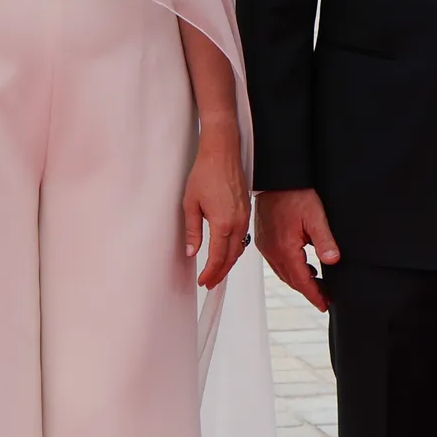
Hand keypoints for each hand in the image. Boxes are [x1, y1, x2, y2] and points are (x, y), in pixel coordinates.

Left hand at [179, 132, 246, 289]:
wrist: (222, 152)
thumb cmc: (206, 172)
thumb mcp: (190, 203)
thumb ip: (192, 231)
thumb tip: (191, 251)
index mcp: (223, 223)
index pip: (217, 258)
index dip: (210, 273)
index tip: (203, 281)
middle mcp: (237, 222)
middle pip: (231, 258)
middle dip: (220, 273)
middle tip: (210, 283)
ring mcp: (244, 217)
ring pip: (239, 248)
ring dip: (228, 263)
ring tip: (217, 272)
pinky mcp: (246, 211)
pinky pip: (242, 237)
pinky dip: (235, 249)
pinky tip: (227, 252)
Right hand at [253, 188, 337, 312]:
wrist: (276, 177)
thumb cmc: (294, 193)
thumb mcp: (316, 215)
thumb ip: (325, 240)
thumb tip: (333, 260)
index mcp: (284, 248)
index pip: (301, 281)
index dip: (314, 295)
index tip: (324, 305)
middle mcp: (271, 250)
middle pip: (291, 280)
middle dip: (308, 291)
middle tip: (324, 299)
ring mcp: (265, 245)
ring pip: (283, 273)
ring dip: (299, 281)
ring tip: (316, 285)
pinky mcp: (263, 239)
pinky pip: (276, 262)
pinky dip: (290, 270)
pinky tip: (302, 266)